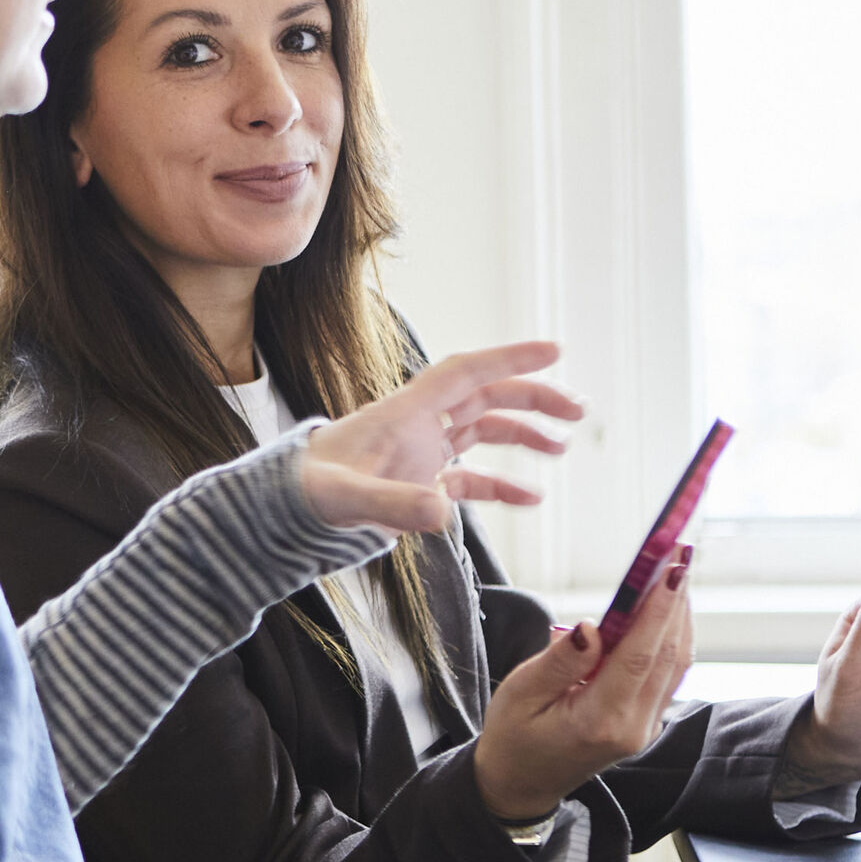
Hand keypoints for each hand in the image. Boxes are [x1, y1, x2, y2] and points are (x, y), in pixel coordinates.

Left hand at [300, 340, 582, 532]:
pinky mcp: (420, 482)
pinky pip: (471, 476)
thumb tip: (444, 510)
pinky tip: (532, 496)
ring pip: (483, 430)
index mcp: (404, 413)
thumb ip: (393, 502)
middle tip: (576, 410)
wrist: (284, 511)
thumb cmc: (307, 492)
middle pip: (485, 396)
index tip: (554, 351)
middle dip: (531, 396)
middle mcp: (418, 425)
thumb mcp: (345, 498)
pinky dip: (502, 483)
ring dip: (523, 433)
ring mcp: (421, 452)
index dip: (509, 358)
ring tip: (562, 447)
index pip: (466, 372)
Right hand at [472, 558, 695, 820]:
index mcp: (601, 720)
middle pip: (668, 654)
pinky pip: (669, 673)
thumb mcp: (521, 693)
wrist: (521, 783)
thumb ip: (559, 662)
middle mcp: (634, 727)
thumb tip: (590, 626)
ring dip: (679, 613)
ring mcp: (646, 727)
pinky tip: (666, 606)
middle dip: (676, 598)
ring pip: (676, 662)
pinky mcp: (647, 721)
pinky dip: (671, 634)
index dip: (659, 608)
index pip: (639, 655)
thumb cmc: (514, 736)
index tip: (672, 567)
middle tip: (679, 551)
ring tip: (676, 568)